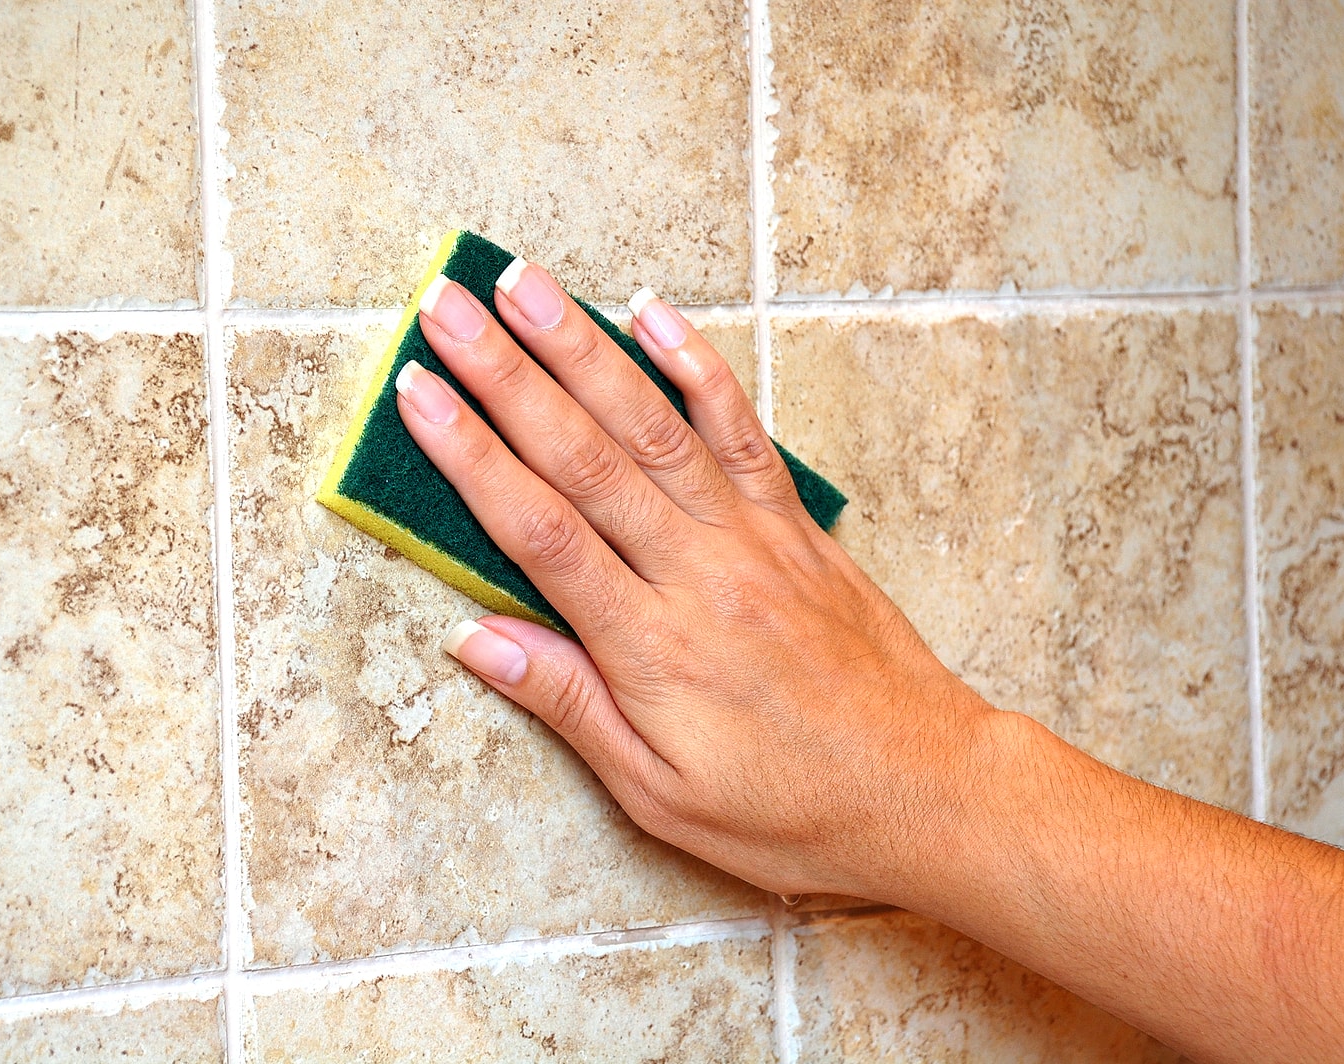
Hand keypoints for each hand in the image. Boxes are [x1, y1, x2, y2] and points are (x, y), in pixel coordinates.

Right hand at [394, 258, 994, 902]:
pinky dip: (697, 366)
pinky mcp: (794, 523)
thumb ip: (569, 705)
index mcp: (652, 646)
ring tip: (525, 283)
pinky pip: (740, 429)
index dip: (470, 455)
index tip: (417, 394)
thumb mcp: (660, 793)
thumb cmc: (790, 809)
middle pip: (584, 454)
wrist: (926, 787)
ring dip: (584, 346)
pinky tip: (654, 312)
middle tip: (444, 304)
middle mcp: (698, 572)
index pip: (539, 529)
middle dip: (505, 372)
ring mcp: (752, 537)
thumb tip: (473, 640)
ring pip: (653, 423)